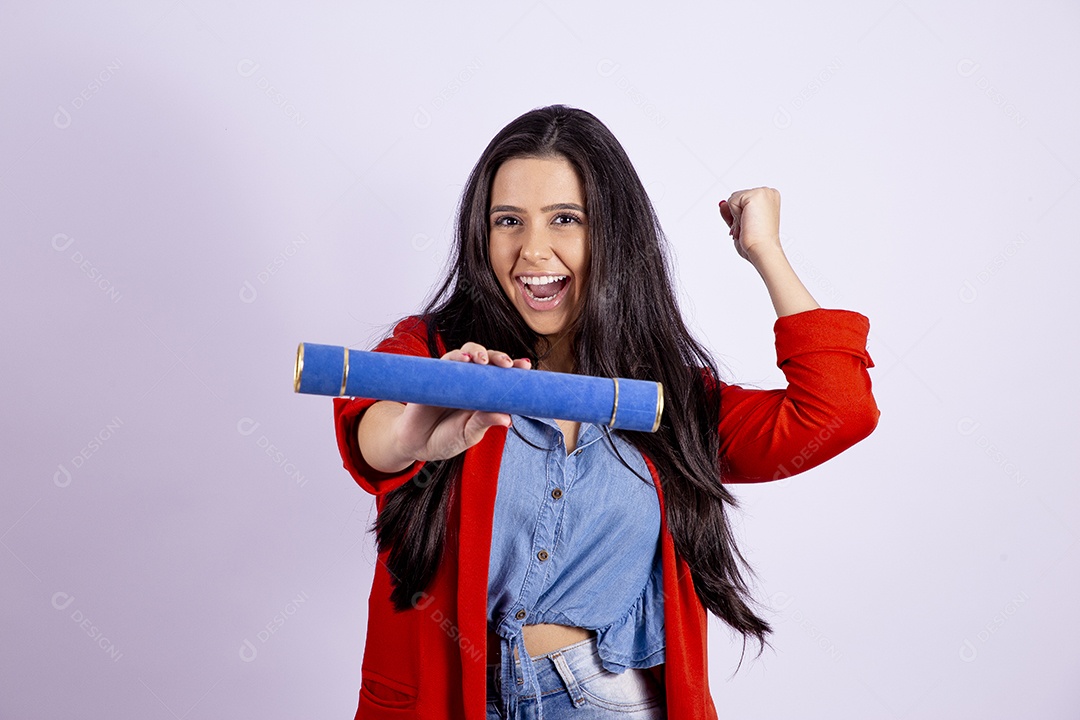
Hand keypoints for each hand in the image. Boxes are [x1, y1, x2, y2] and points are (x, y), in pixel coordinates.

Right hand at [391, 342, 531, 462]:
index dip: (514, 369)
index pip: (502, 377)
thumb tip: (507, 419)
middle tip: (506, 364)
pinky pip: (446, 361)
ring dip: (478, 352)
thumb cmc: (447, 439)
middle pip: (488, 360)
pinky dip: (455, 357)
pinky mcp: (434, 376)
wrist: (416, 444)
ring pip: (468, 354)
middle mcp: (471, 382)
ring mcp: (453, 377)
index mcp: (485, 395)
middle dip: (499, 357)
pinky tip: (463, 359)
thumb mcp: (469, 434)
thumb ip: (484, 423)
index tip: (525, 366)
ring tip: (482, 361)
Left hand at [719, 187, 781, 261]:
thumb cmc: (757, 242)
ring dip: (736, 217)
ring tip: (748, 227)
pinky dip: (734, 216)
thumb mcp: (741, 224)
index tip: (751, 226)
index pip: (742, 201)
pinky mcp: (755, 195)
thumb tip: (722, 203)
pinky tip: (746, 222)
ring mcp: (762, 192)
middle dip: (737, 215)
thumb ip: (731, 212)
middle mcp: (768, 193)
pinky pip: (731, 201)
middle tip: (748, 228)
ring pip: (733, 199)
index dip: (740, 215)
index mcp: (769, 198)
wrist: (762, 249)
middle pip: (736, 198)